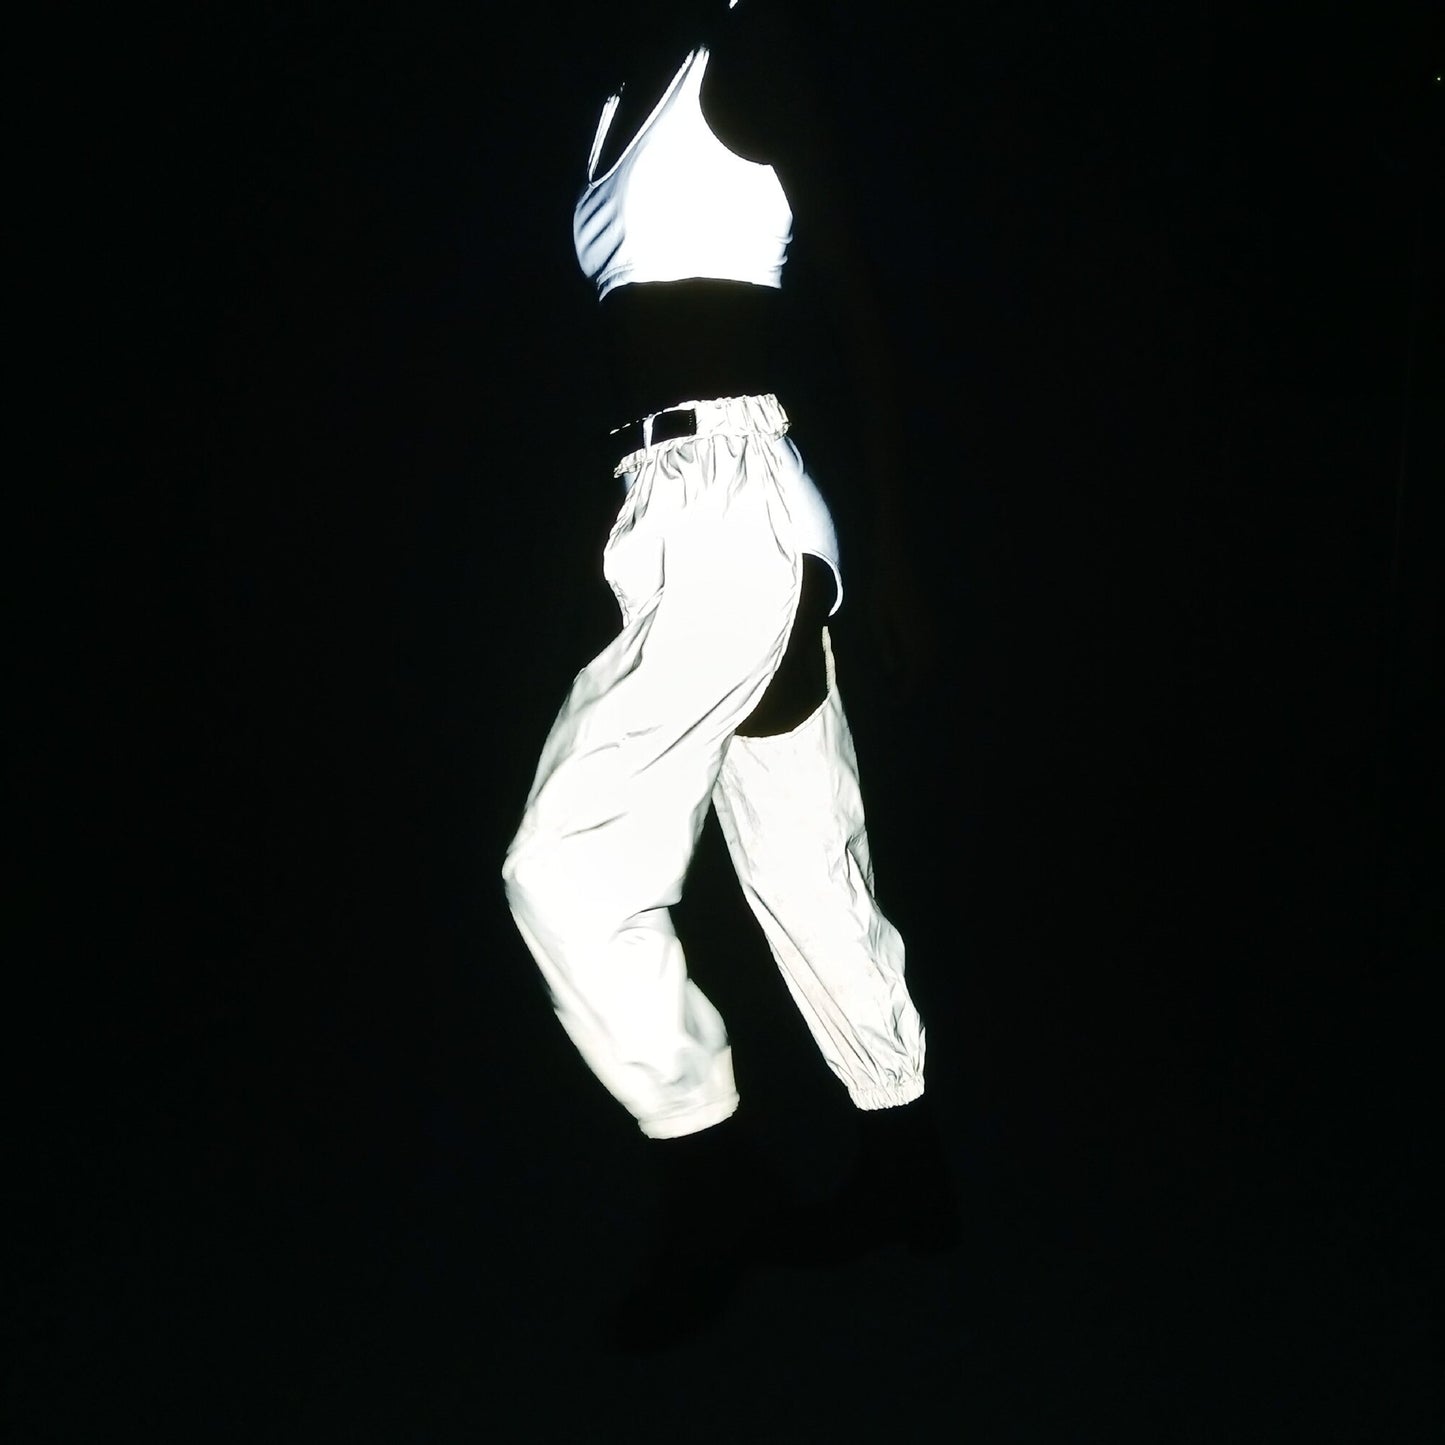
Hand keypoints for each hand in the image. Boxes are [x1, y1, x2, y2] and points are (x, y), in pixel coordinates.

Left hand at [867, 540, 936, 706]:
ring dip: (918, 675)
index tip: (893, 703)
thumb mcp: (877, 619)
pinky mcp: (934, 623)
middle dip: (912, 688)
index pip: (915, 677)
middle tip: (895, 697)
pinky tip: (907, 663)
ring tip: (900, 684)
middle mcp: (930, 637)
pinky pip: (932, 650)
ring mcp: (935, 630)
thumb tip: (893, 670)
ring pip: (931, 663)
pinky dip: (922, 661)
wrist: (900, 564)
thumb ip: (886, 645)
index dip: (905, 693)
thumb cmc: (883, 591)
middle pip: (926, 673)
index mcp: (916, 639)